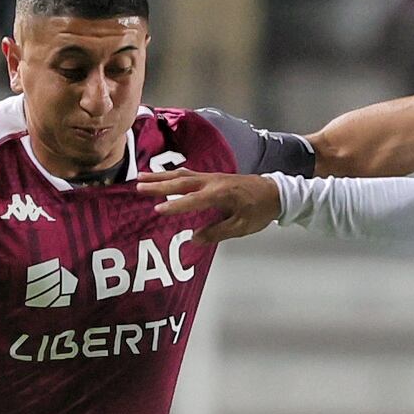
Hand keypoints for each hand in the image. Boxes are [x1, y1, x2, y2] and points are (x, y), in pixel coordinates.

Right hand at [138, 169, 282, 244]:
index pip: (192, 201)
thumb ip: (217, 232)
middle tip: (138, 187)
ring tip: (140, 178)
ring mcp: (211, 177)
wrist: (274, 192)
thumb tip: (193, 239)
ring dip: (160, 176)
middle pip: (180, 182)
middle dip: (158, 185)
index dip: (174, 206)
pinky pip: (188, 174)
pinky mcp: (212, 177)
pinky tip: (162, 177)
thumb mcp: (241, 227)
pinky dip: (172, 175)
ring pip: (181, 175)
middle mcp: (212, 182)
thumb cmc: (259, 211)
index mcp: (220, 195)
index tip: (157, 211)